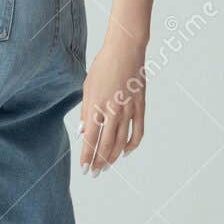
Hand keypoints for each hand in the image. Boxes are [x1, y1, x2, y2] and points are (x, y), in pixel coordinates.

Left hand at [79, 34, 146, 174]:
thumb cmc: (102, 66)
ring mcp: (128, 109)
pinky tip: (125, 152)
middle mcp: (113, 111)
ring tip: (106, 167)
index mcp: (97, 105)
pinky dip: (132, 145)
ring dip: (113, 157)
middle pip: (106, 145)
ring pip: (121, 142)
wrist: (125, 50)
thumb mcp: (87, 87)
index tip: (84, 168)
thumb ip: (86, 111)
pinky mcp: (140, 106)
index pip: (91, 139)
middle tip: (94, 173)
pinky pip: (138, 131)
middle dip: (99, 162)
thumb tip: (83, 133)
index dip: (87, 156)